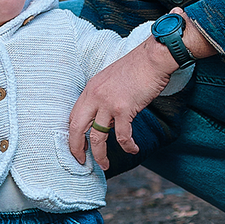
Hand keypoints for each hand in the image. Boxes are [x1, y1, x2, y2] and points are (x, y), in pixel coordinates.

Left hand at [67, 39, 172, 169]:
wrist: (152, 58)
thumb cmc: (136, 68)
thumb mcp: (110, 80)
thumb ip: (102, 96)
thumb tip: (103, 117)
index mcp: (89, 89)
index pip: (73, 116)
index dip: (72, 134)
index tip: (76, 146)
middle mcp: (94, 96)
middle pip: (77, 128)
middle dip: (76, 148)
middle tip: (80, 161)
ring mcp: (108, 103)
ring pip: (97, 136)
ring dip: (99, 154)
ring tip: (104, 165)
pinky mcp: (124, 108)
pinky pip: (122, 135)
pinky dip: (126, 145)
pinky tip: (132, 149)